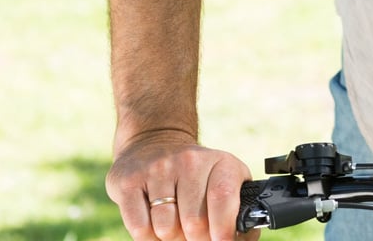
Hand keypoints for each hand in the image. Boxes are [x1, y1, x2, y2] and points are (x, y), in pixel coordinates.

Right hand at [106, 129, 256, 240]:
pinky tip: (154, 224)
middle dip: (195, 240)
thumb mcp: (224, 179)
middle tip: (194, 235)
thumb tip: (243, 238)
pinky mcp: (128, 182)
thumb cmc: (196, 174)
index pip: (223, 198)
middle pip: (194, 222)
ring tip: (174, 226)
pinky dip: (148, 237)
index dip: (223, 228)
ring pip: (165, 228)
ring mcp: (157, 169)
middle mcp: (189, 161)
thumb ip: (236, 210)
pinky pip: (139, 228)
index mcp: (220, 162)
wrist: (154, 142)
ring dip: (170, 238)